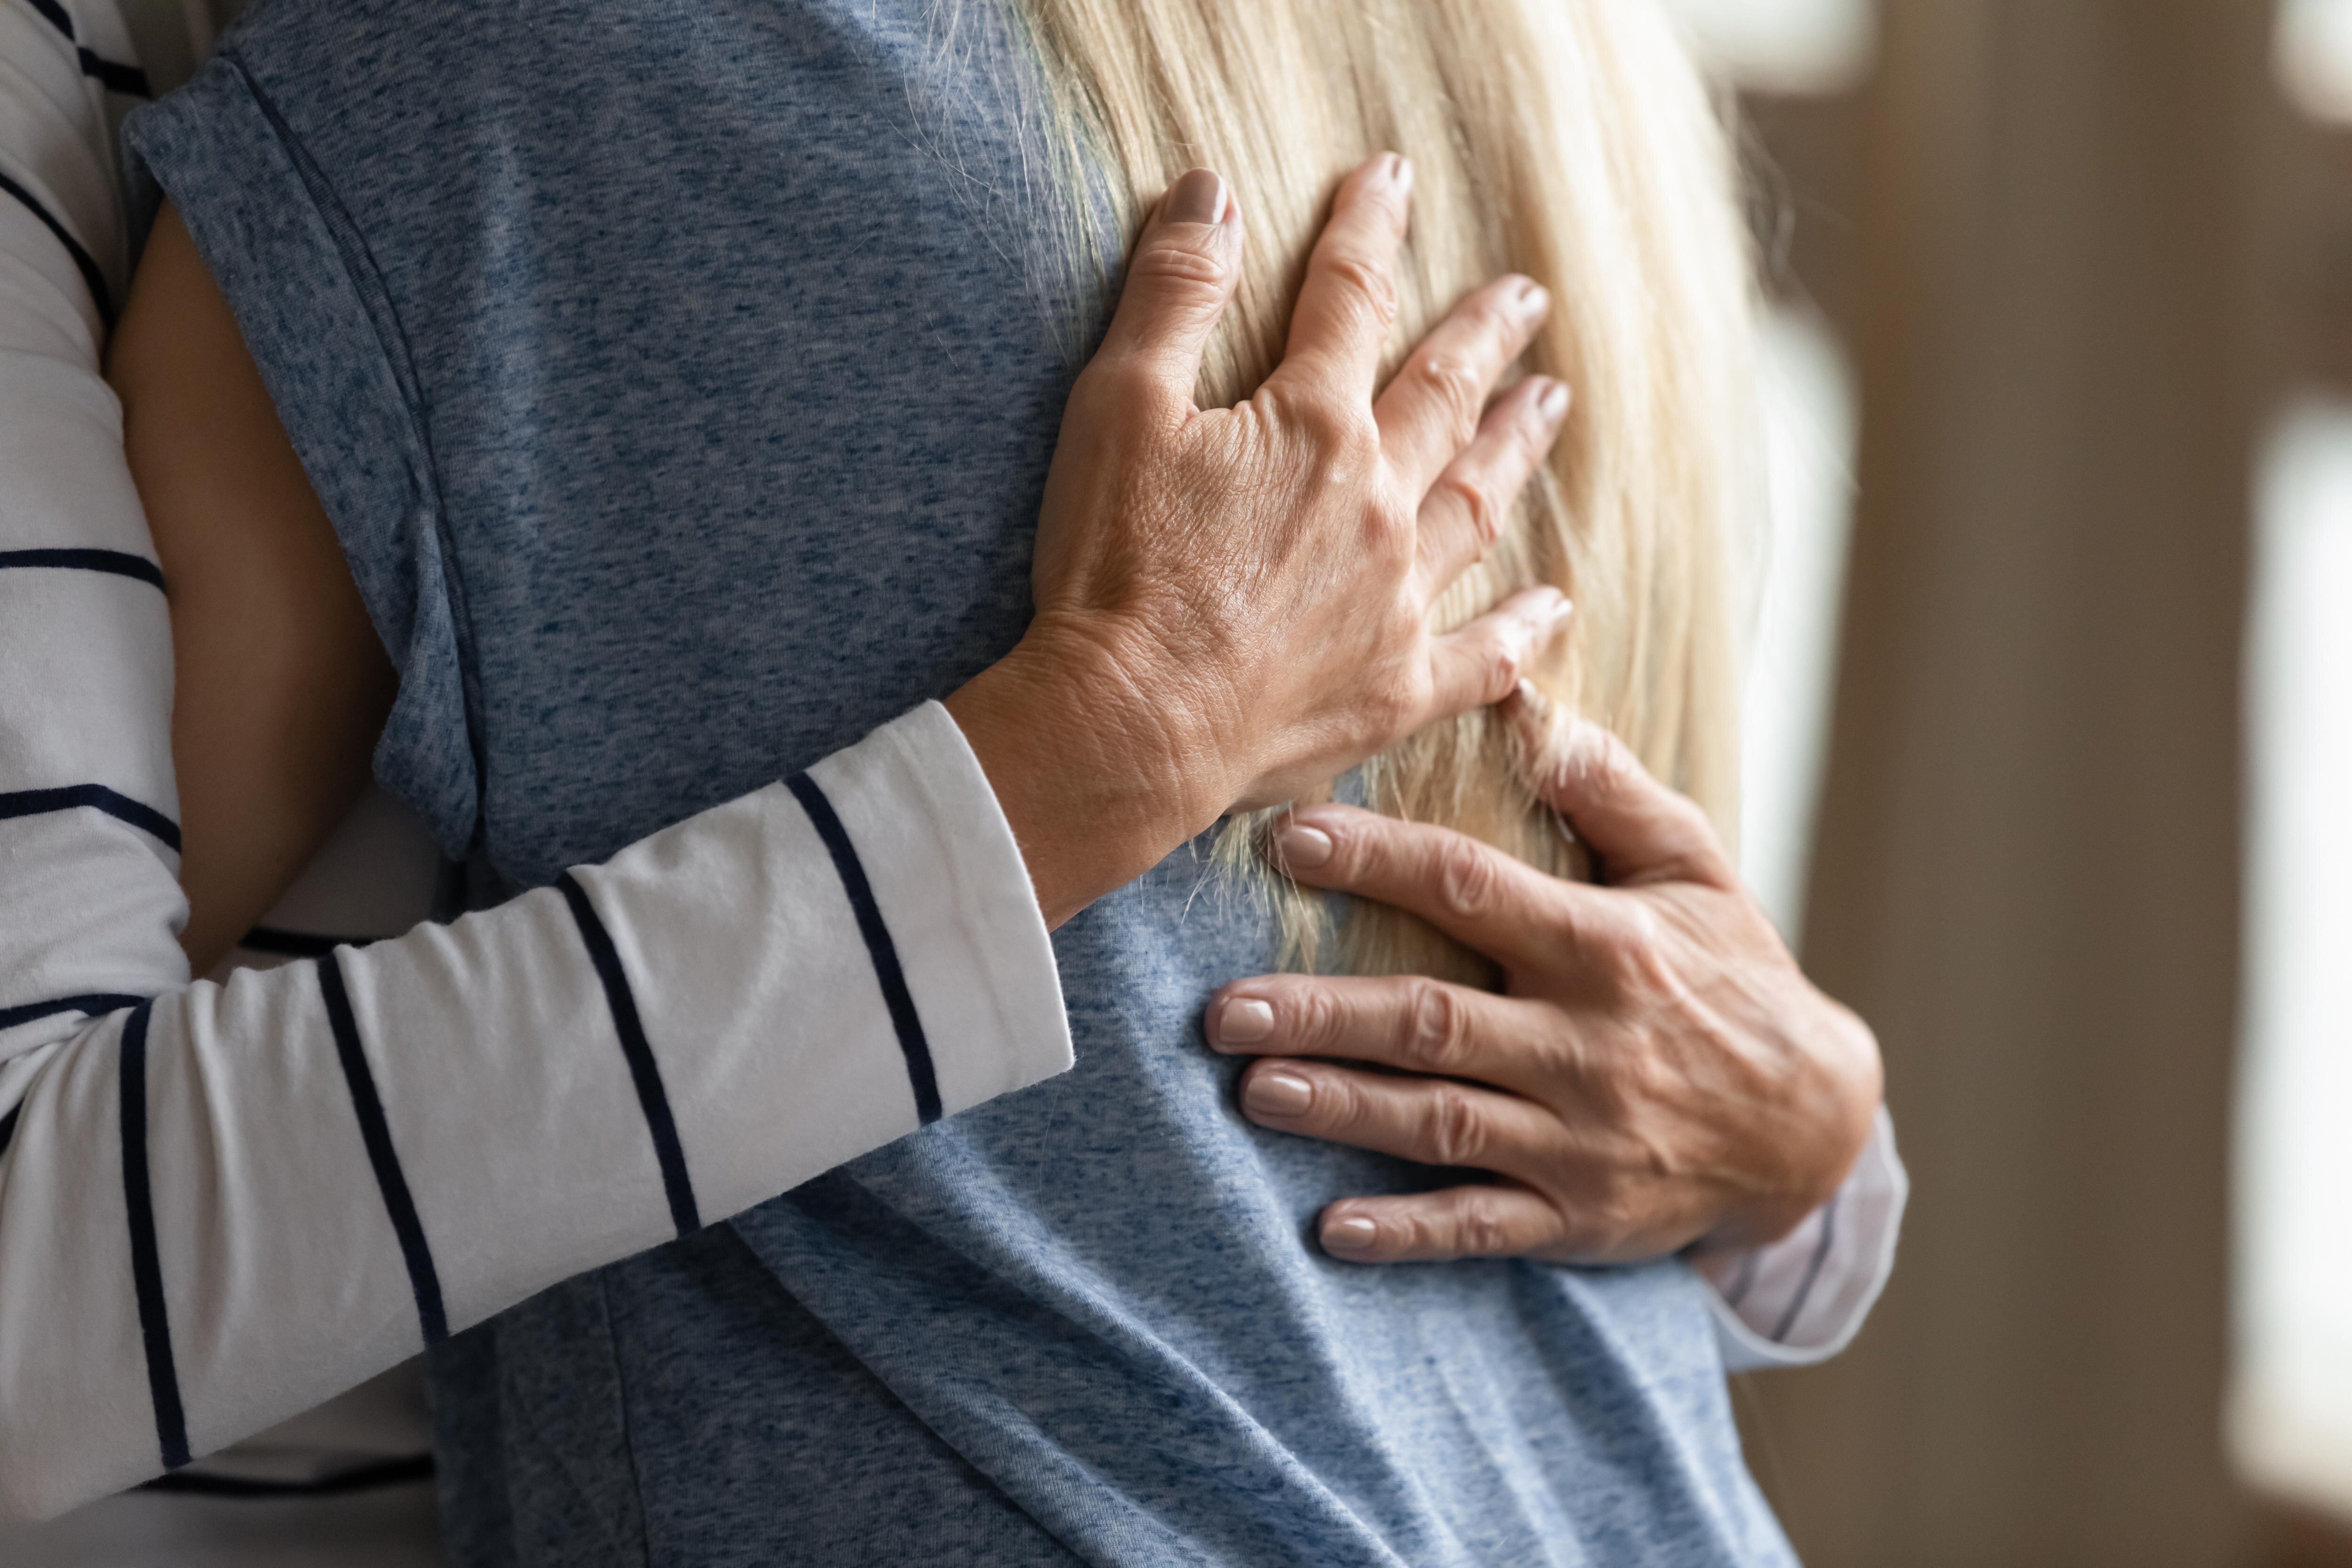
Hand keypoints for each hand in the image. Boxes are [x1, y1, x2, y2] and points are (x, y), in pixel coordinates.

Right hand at [948, 155, 1573, 926]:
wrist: (1128, 726)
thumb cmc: (1112, 568)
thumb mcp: (1118, 406)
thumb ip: (1172, 294)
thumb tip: (1212, 193)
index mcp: (1314, 429)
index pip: (1349, 302)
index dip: (1367, 230)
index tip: (1390, 178)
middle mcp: (1379, 506)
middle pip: (1445, 397)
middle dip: (1483, 337)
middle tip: (1525, 300)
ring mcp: (1398, 601)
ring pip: (1478, 504)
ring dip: (1514, 448)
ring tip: (1548, 405)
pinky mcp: (1395, 689)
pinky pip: (1483, 656)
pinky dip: (1522, 629)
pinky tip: (1551, 606)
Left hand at [1203, 682, 1883, 1263]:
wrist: (1817, 1124)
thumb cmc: (1733, 976)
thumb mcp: (1694, 871)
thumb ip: (1608, 789)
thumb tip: (1524, 698)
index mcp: (1605, 947)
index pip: (1470, 890)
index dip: (1377, 862)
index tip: (1287, 838)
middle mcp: (1586, 1045)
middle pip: (1432, 1021)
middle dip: (1322, 1013)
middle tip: (1221, 1008)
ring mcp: (1581, 1140)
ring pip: (1441, 1123)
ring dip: (1342, 1108)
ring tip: (1252, 1089)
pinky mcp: (1579, 1218)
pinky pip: (1481, 1226)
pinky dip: (1407, 1231)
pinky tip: (1332, 1228)